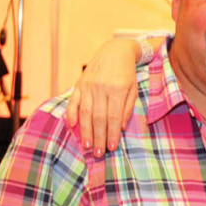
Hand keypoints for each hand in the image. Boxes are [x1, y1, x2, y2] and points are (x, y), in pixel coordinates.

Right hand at [65, 38, 141, 155]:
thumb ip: (127, 108)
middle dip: (98, 137)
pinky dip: (72, 114)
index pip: (113, 117)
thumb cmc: (127, 73)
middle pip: (98, 118)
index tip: (112, 148)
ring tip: (86, 145)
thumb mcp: (133, 89)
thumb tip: (121, 127)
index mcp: (117, 90)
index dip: (112, 134)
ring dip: (85, 131)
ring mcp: (88, 86)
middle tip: (98, 153)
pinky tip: (72, 126)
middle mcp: (101, 88)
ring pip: (85, 112)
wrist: (115, 51)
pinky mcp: (79, 83)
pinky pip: (73, 101)